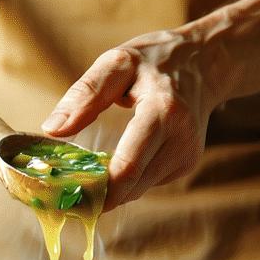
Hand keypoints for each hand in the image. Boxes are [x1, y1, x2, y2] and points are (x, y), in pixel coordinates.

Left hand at [41, 30, 218, 210]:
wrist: (206, 61)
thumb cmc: (155, 59)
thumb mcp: (117, 63)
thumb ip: (85, 95)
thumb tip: (53, 129)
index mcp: (163, 112)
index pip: (129, 167)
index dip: (98, 191)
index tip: (68, 200)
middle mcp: (181, 139)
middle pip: (132, 186)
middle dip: (98, 194)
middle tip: (66, 193)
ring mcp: (187, 155)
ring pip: (138, 190)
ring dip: (111, 189)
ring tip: (86, 176)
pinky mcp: (186, 164)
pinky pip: (147, 183)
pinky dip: (127, 180)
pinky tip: (115, 164)